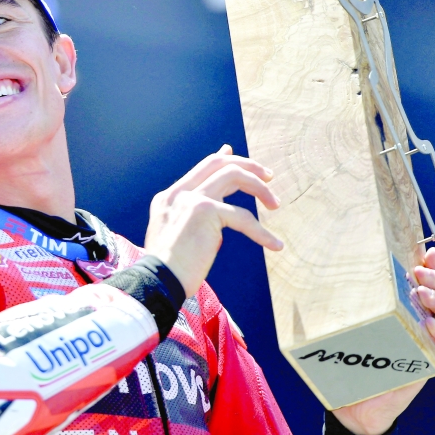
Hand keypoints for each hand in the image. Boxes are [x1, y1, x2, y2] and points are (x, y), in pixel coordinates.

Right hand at [144, 144, 282, 295]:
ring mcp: (191, 198)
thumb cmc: (169, 270)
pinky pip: (243, 216)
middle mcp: (179, 193)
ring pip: (234, 176)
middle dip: (247, 165)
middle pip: (219, 164)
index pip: (200, 168)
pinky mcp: (206, 211)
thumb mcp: (176, 236)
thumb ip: (192, 219)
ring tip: (275, 204)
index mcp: (169, 197)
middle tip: (268, 176)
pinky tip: (275, 245)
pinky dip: (262, 231)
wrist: (158, 281)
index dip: (222, 160)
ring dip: (260, 188)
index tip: (234, 154)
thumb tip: (214, 216)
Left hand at [331, 247, 434, 434]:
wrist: (355, 406)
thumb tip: (301, 281)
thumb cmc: (345, 362)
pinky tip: (430, 325)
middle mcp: (418, 317)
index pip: (422, 278)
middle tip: (417, 273)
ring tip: (422, 295)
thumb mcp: (339, 329)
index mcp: (399, 306)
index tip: (426, 252)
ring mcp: (429, 337)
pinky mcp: (434, 358)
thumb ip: (331, 308)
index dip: (430, 263)